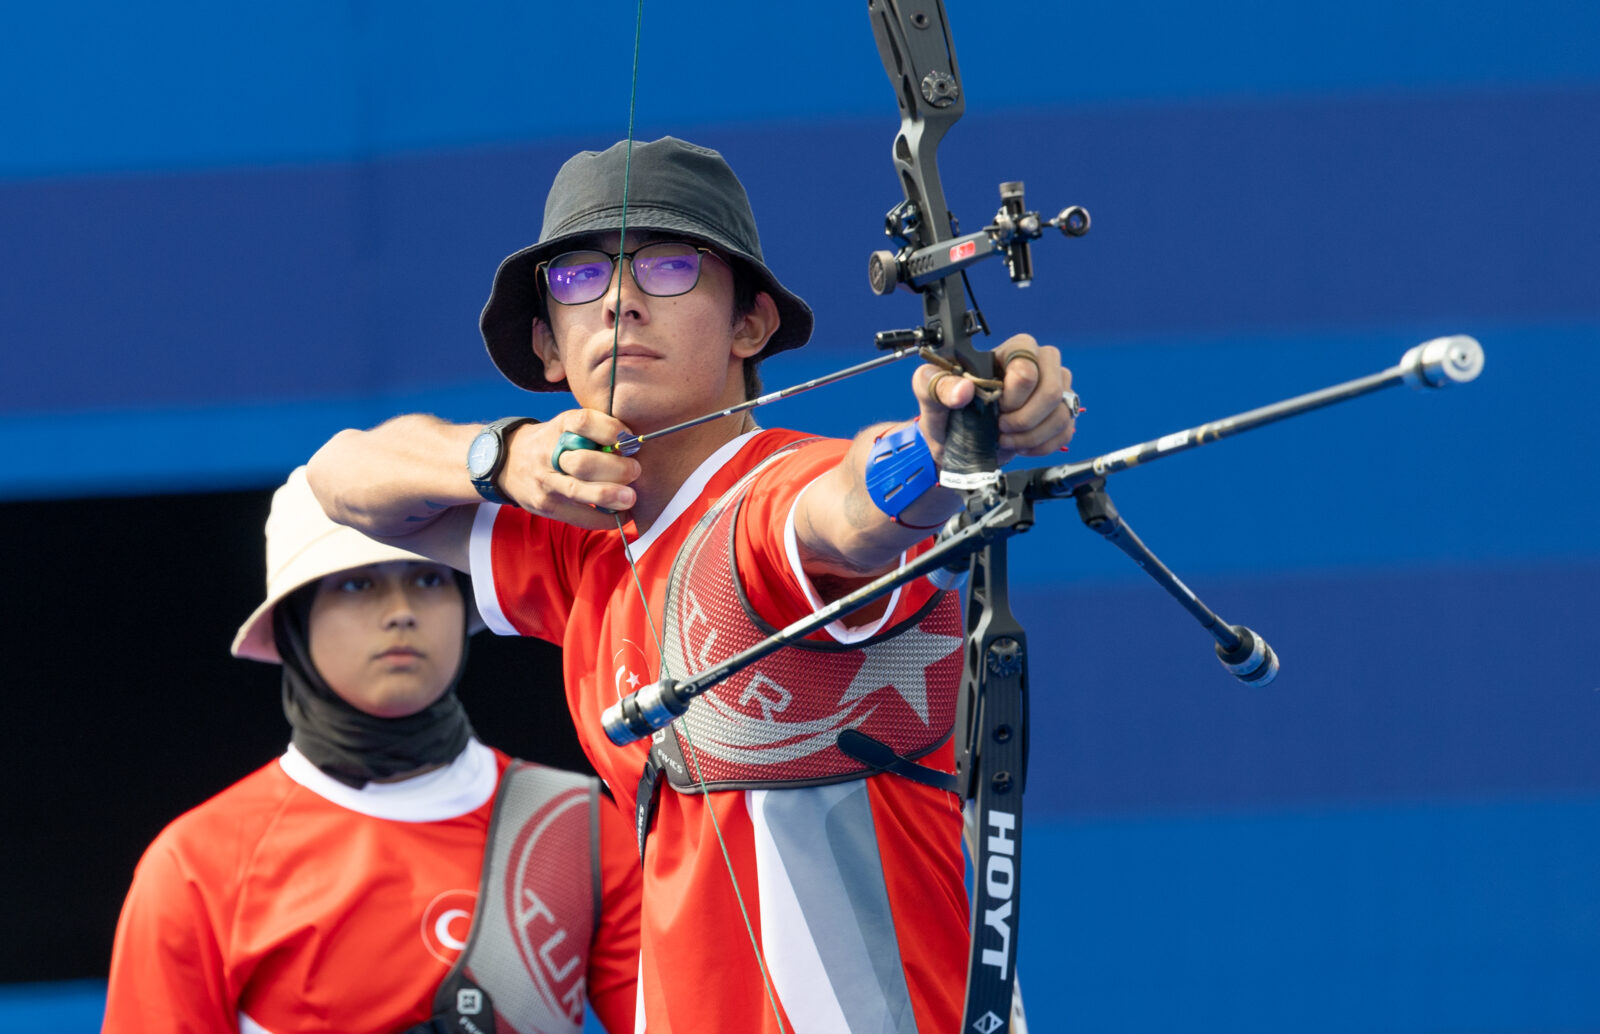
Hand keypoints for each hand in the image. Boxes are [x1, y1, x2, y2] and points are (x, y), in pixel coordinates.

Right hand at [498, 410, 640, 528]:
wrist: (507, 464)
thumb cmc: (551, 444)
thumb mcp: (566, 428)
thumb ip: (594, 433)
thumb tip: (633, 446)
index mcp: (558, 428)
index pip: (583, 422)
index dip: (610, 429)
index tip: (629, 437)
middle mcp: (548, 454)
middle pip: (583, 462)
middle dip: (615, 469)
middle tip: (635, 471)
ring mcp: (545, 483)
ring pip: (579, 491)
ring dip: (610, 496)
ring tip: (630, 498)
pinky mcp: (546, 507)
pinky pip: (579, 517)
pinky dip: (603, 518)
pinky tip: (619, 515)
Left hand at [913, 333, 1076, 465]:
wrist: (951, 444)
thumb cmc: (944, 412)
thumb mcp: (929, 396)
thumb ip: (936, 384)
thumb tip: (963, 390)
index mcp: (1010, 351)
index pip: (1028, 364)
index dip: (1014, 393)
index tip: (995, 407)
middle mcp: (1038, 366)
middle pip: (1054, 388)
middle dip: (1026, 417)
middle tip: (1001, 426)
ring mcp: (1053, 390)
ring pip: (1063, 412)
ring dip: (1031, 435)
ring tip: (1005, 439)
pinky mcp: (1059, 415)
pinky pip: (1066, 431)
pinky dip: (1042, 445)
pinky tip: (1020, 445)